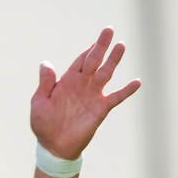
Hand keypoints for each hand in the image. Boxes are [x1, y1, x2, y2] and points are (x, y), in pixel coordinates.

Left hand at [31, 27, 141, 159]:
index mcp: (68, 81)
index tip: (97, 38)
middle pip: (94, 61)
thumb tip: (45, 63)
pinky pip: (116, 97)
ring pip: (106, 73)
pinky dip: (126, 91)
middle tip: (109, 30)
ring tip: (121, 46)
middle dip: (101, 46)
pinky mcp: (100, 109)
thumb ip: (45, 83)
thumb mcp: (39, 103)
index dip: (89, 49)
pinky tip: (137, 82)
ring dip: (113, 60)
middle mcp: (83, 84)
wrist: (54, 147)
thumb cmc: (44, 125)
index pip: (81, 60)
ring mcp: (93, 95)